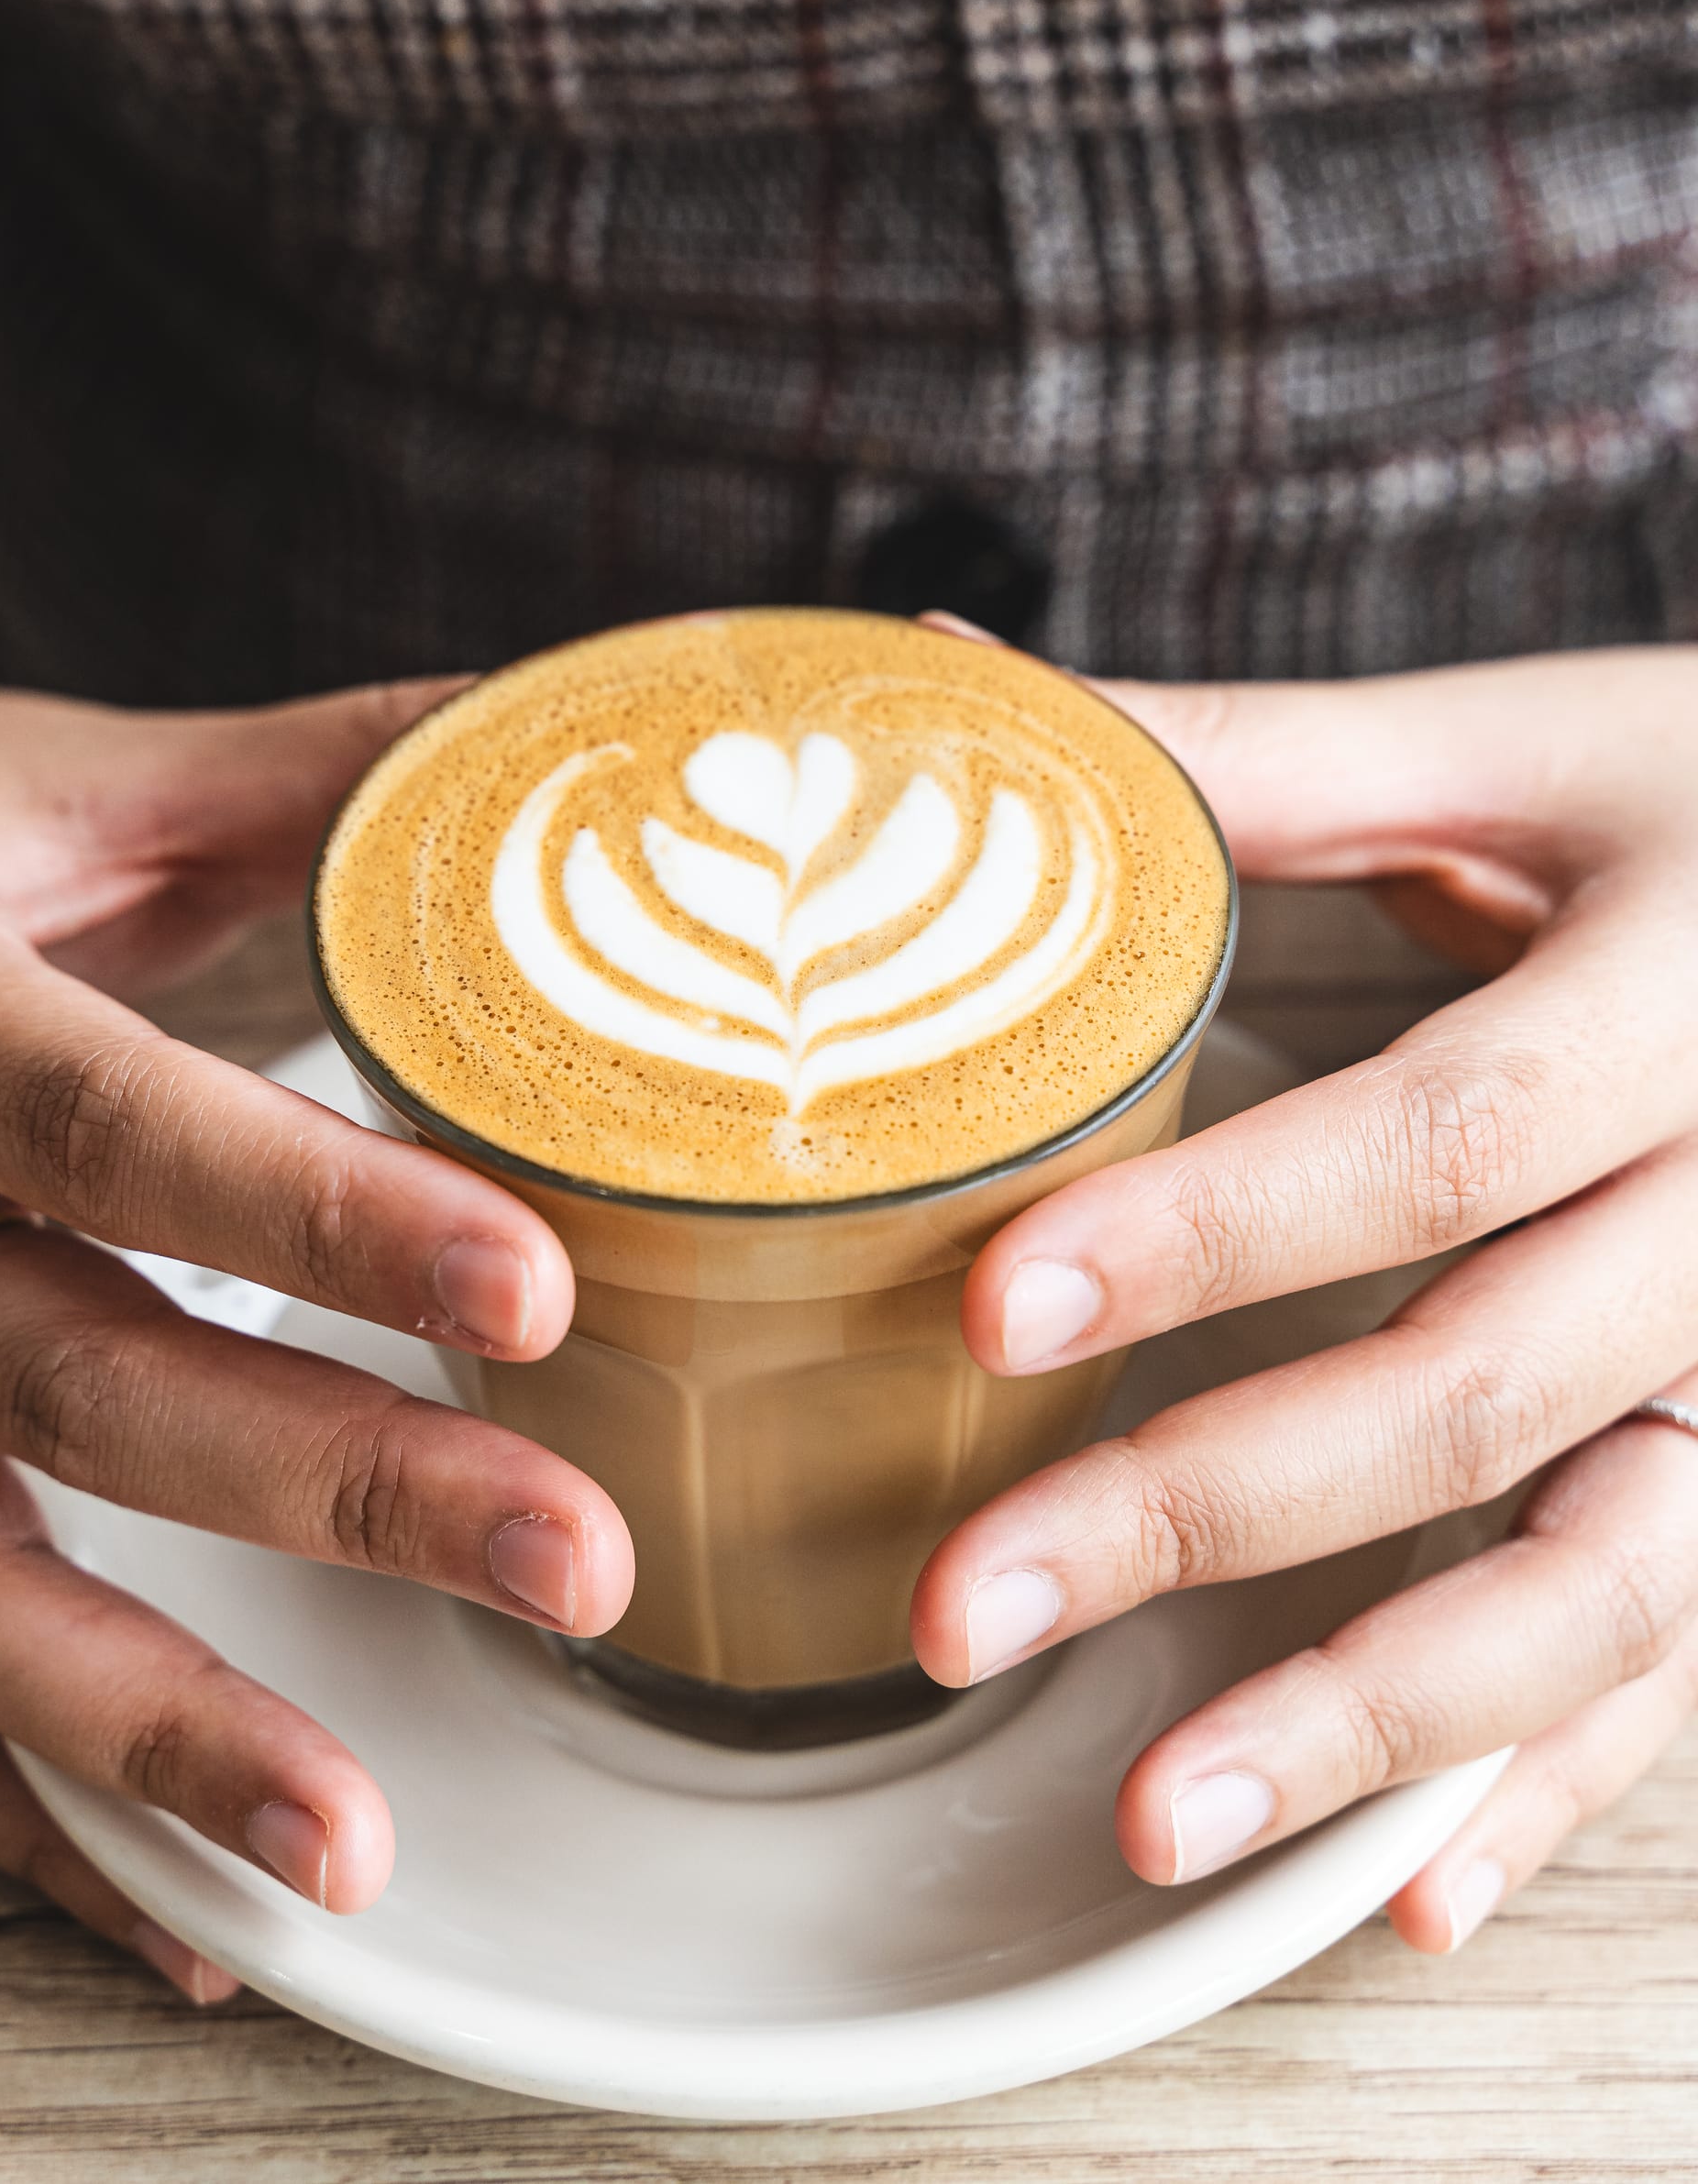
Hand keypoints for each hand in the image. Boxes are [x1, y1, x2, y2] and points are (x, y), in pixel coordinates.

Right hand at [0, 681, 631, 1999]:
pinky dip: (34, 1816)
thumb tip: (568, 735)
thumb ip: (304, 773)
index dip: (316, 1211)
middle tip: (575, 1560)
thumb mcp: (55, 789)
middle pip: (68, 1379)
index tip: (535, 1283)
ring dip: (160, 1727)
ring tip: (356, 1845)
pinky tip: (194, 1916)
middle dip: (330, 1481)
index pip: (110, 1124)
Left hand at [911, 647, 1697, 1951]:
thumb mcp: (1528, 752)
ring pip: (1602, 1586)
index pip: (1441, 1145)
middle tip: (966, 1607)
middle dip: (1208, 1512)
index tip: (996, 1310)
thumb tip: (954, 689)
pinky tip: (1411, 1890)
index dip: (1219, 1232)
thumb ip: (1256, 754)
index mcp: (1681, 1007)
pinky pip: (1689, 1656)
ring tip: (1157, 1817)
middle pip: (1477, 1393)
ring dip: (1372, 1721)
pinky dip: (1559, 1785)